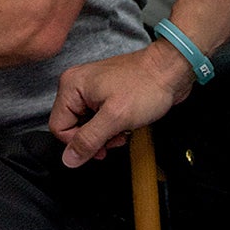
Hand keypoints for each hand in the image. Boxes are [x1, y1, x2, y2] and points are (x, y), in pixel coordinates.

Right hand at [50, 43, 192, 167]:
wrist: (171, 70)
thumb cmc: (146, 85)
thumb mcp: (115, 118)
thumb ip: (88, 140)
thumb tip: (69, 159)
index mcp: (71, 86)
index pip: (58, 127)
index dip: (78, 142)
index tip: (100, 146)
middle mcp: (77, 85)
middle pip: (72, 127)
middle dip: (95, 139)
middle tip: (115, 138)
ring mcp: (91, 89)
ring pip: (87, 125)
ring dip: (105, 135)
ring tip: (123, 130)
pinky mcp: (105, 94)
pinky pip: (99, 119)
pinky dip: (112, 126)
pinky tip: (126, 124)